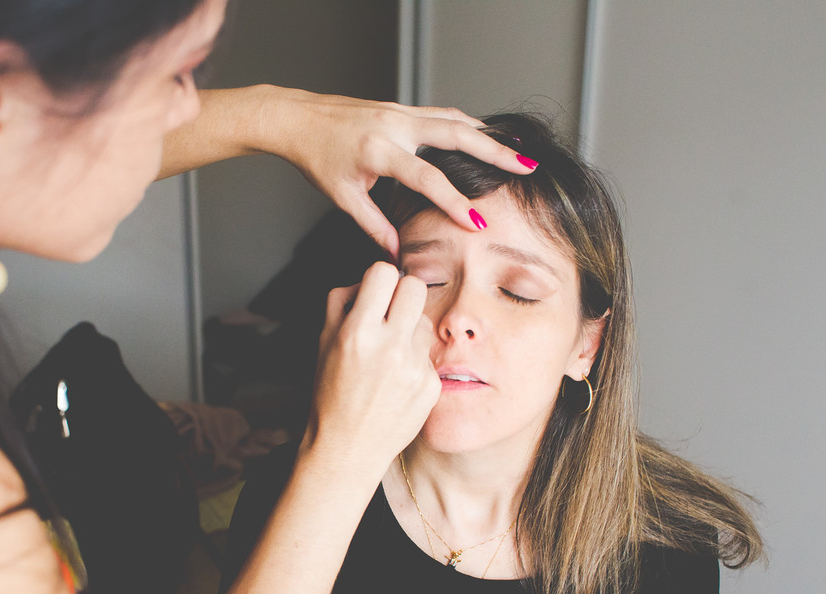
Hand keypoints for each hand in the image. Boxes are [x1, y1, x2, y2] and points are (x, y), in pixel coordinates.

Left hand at [265, 88, 535, 257]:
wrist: (298, 118)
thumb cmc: (318, 159)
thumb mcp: (343, 197)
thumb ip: (374, 225)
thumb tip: (397, 254)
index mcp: (380, 152)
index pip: (428, 179)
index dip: (455, 203)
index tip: (479, 223)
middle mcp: (395, 125)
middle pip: (457, 136)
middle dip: (495, 152)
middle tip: (527, 167)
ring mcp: (400, 111)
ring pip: (455, 119)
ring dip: (489, 135)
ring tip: (519, 150)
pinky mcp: (400, 107)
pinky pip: (443, 114)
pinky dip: (468, 124)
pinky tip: (485, 136)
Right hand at [303, 262, 438, 474]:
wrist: (348, 448)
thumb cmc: (331, 394)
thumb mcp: (323, 341)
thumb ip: (343, 302)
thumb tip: (369, 280)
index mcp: (357, 332)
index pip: (384, 273)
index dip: (379, 279)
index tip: (376, 291)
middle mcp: (389, 347)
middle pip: (415, 286)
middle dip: (402, 293)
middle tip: (391, 312)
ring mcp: (414, 367)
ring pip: (425, 321)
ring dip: (410, 329)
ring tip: (390, 355)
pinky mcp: (431, 385)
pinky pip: (428, 354)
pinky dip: (415, 361)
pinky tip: (397, 381)